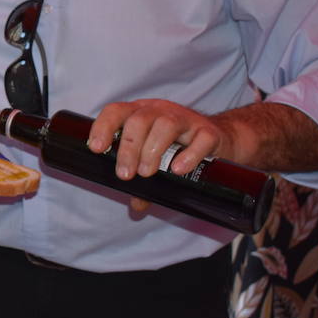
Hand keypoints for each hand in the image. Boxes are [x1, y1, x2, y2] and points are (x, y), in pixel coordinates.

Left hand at [88, 98, 231, 183]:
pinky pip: (200, 138)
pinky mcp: (209, 132)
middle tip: (125, 175)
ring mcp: (186, 119)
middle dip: (129, 149)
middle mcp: (160, 111)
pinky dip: (188, 155)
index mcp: (140, 113)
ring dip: (153, 150)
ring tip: (147, 173)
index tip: (96, 149)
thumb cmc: (178, 146)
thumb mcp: (156, 158)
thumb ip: (144, 181)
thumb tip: (136, 206)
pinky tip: (178, 170)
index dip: (103, 127)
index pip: (117, 111)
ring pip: (166, 124)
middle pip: (139, 121)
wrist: (220, 138)